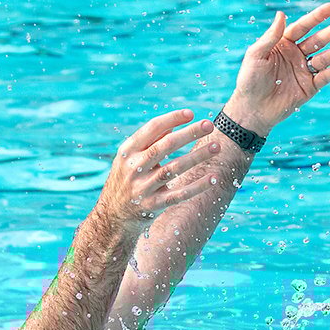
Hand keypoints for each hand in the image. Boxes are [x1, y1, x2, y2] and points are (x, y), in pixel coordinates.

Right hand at [94, 110, 218, 235]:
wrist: (112, 216)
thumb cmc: (126, 180)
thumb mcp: (129, 158)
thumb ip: (149, 142)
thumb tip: (173, 125)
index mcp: (127, 151)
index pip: (151, 129)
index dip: (172, 119)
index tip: (191, 113)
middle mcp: (133, 167)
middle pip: (165, 146)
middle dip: (189, 133)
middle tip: (209, 124)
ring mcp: (143, 187)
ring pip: (174, 169)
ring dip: (197, 156)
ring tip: (216, 146)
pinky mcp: (153, 205)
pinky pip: (179, 194)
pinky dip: (197, 186)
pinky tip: (213, 178)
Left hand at [225, 3, 329, 133]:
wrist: (252, 109)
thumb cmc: (249, 80)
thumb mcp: (256, 55)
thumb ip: (271, 36)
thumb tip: (281, 14)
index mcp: (283, 44)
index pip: (303, 28)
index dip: (316, 18)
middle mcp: (295, 55)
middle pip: (317, 41)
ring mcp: (303, 71)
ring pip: (324, 58)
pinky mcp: (309, 88)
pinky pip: (324, 77)